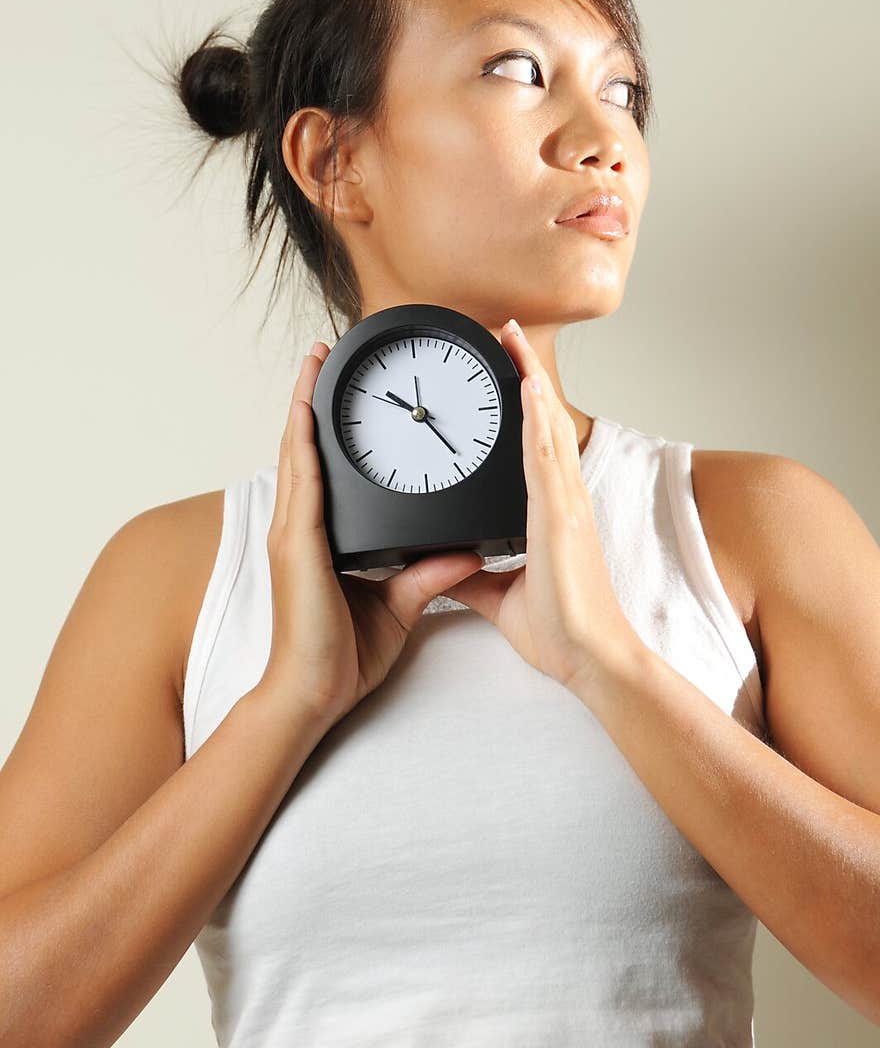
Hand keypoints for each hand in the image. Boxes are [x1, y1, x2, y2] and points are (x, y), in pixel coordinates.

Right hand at [255, 341, 484, 731]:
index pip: (326, 469)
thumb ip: (429, 574)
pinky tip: (306, 408)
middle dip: (312, 398)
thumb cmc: (344, 656)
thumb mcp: (400, 604)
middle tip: (323, 353)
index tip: (340, 390)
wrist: (314, 694)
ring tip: (314, 361)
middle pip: (305, 449)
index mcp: (323, 539)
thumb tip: (466, 550)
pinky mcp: (297, 545)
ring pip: (297, 453)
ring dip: (303, 403)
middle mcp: (302, 528)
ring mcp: (294, 533)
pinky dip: (301, 440)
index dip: (328, 429)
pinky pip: (302, 481)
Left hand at [442, 319, 645, 697]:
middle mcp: (563, 500)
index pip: (536, 446)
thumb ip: (471, 575)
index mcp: (552, 514)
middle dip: (526, 375)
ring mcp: (565, 504)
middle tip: (507, 332)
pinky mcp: (559, 518)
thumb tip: (446, 565)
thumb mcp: (500, 596)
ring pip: (545, 427)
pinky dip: (537, 417)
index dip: (526, 405)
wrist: (590, 659)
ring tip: (511, 337)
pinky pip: (544, 457)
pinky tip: (527, 386)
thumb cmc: (563, 632)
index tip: (511, 372)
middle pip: (543, 422)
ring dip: (529, 379)